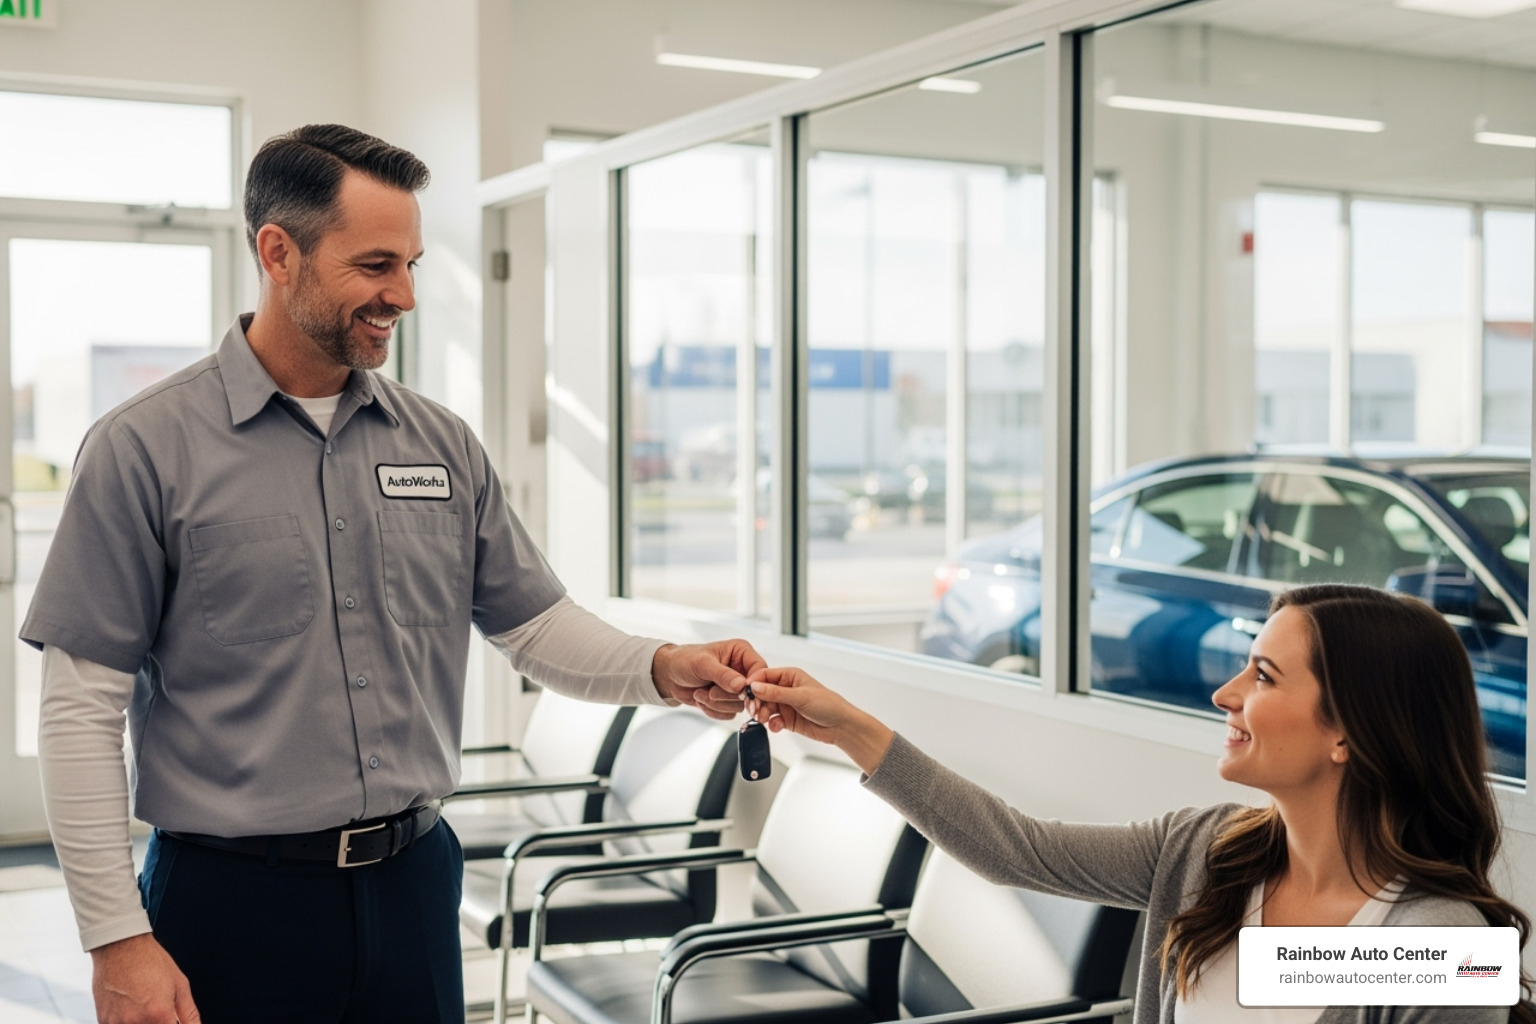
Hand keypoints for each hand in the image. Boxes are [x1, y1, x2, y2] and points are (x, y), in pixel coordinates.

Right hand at [91, 932, 199, 1022]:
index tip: (172, 1021)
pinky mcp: (103, 1021)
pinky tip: (132, 1010)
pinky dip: (128, 1023)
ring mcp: (117, 1023)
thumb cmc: (150, 961)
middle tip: (159, 1013)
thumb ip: (189, 1013)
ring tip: (145, 1007)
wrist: (120, 947)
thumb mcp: (180, 985)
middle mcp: (136, 1021)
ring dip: (143, 1022)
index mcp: (159, 1014)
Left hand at [652, 638, 766, 719]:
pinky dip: (712, 710)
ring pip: (739, 706)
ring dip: (717, 703)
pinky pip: (729, 714)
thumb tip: (742, 685)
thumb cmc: (685, 660)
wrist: (669, 676)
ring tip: (701, 692)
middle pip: (752, 692)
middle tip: (710, 692)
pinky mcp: (728, 701)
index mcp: (741, 653)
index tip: (741, 692)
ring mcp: (736, 687)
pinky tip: (702, 698)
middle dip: (727, 696)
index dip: (754, 684)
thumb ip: (723, 675)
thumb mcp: (703, 664)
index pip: (761, 669)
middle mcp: (742, 670)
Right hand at [744, 666, 894, 774]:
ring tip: (765, 720)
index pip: (765, 675)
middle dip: (757, 702)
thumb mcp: (800, 696)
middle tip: (755, 710)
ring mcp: (786, 704)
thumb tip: (755, 686)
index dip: (754, 684)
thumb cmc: (828, 705)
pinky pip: (772, 720)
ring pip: (765, 707)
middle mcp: (786, 689)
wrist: (841, 726)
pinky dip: (771, 724)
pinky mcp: (787, 719)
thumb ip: (776, 693)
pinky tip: (776, 726)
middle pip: (762, 693)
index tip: (746, 693)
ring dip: (762, 714)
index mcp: (790, 676)